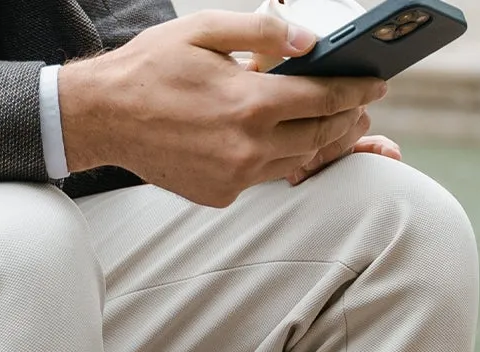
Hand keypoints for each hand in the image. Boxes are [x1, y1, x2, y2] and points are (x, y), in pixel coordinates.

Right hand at [57, 10, 387, 207]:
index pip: (323, 99)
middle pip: (319, 136)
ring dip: (318, 142)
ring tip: (331, 123)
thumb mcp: (204, 29)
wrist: (103, 117)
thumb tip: (310, 40)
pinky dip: (280, 158)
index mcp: (249, 103)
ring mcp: (235, 177)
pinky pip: (265, 176)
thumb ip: (262, 31)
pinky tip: (283, 141)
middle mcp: (248, 147)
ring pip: (297, 161)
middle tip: (360, 106)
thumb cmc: (152, 66)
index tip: (376, 84)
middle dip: (346, 120)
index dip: (356, 90)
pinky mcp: (221, 194)